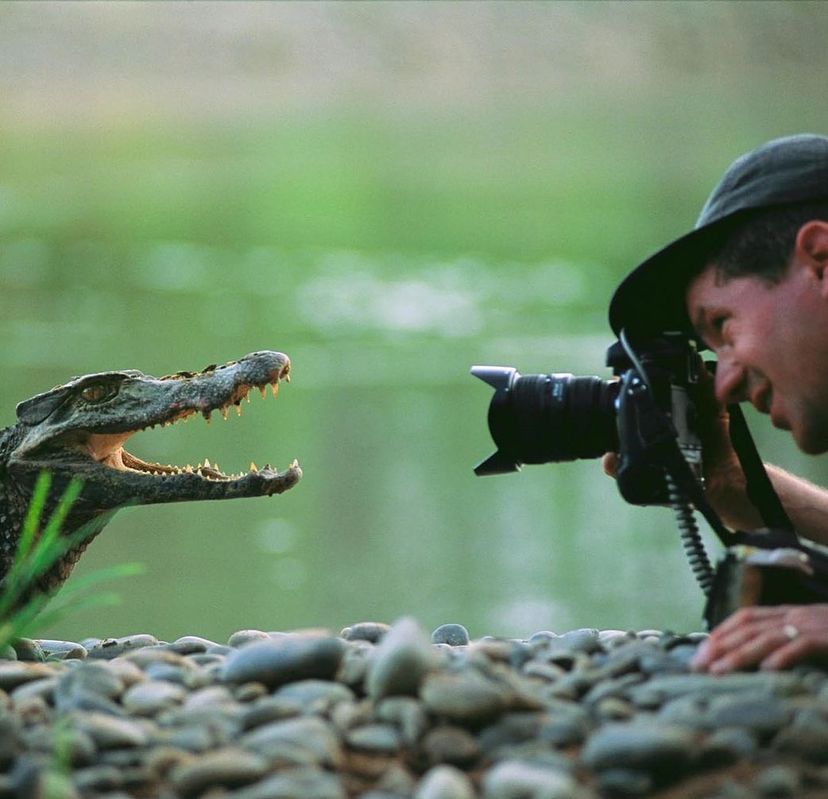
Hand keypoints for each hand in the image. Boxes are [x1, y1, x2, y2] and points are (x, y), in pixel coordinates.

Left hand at [691, 604, 827, 672]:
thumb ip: (787, 643)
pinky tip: (768, 670)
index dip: (720, 633)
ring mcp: (812, 626)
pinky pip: (803, 646)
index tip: (699, 652)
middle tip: (697, 666)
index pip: (745, 618)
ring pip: (767, 637)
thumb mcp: (812, 636)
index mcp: (789, 614)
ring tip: (720, 671)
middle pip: (748, 627)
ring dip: (740, 654)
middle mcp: (795, 616)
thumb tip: (758, 661)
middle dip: (719, 646)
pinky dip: (783, 656)